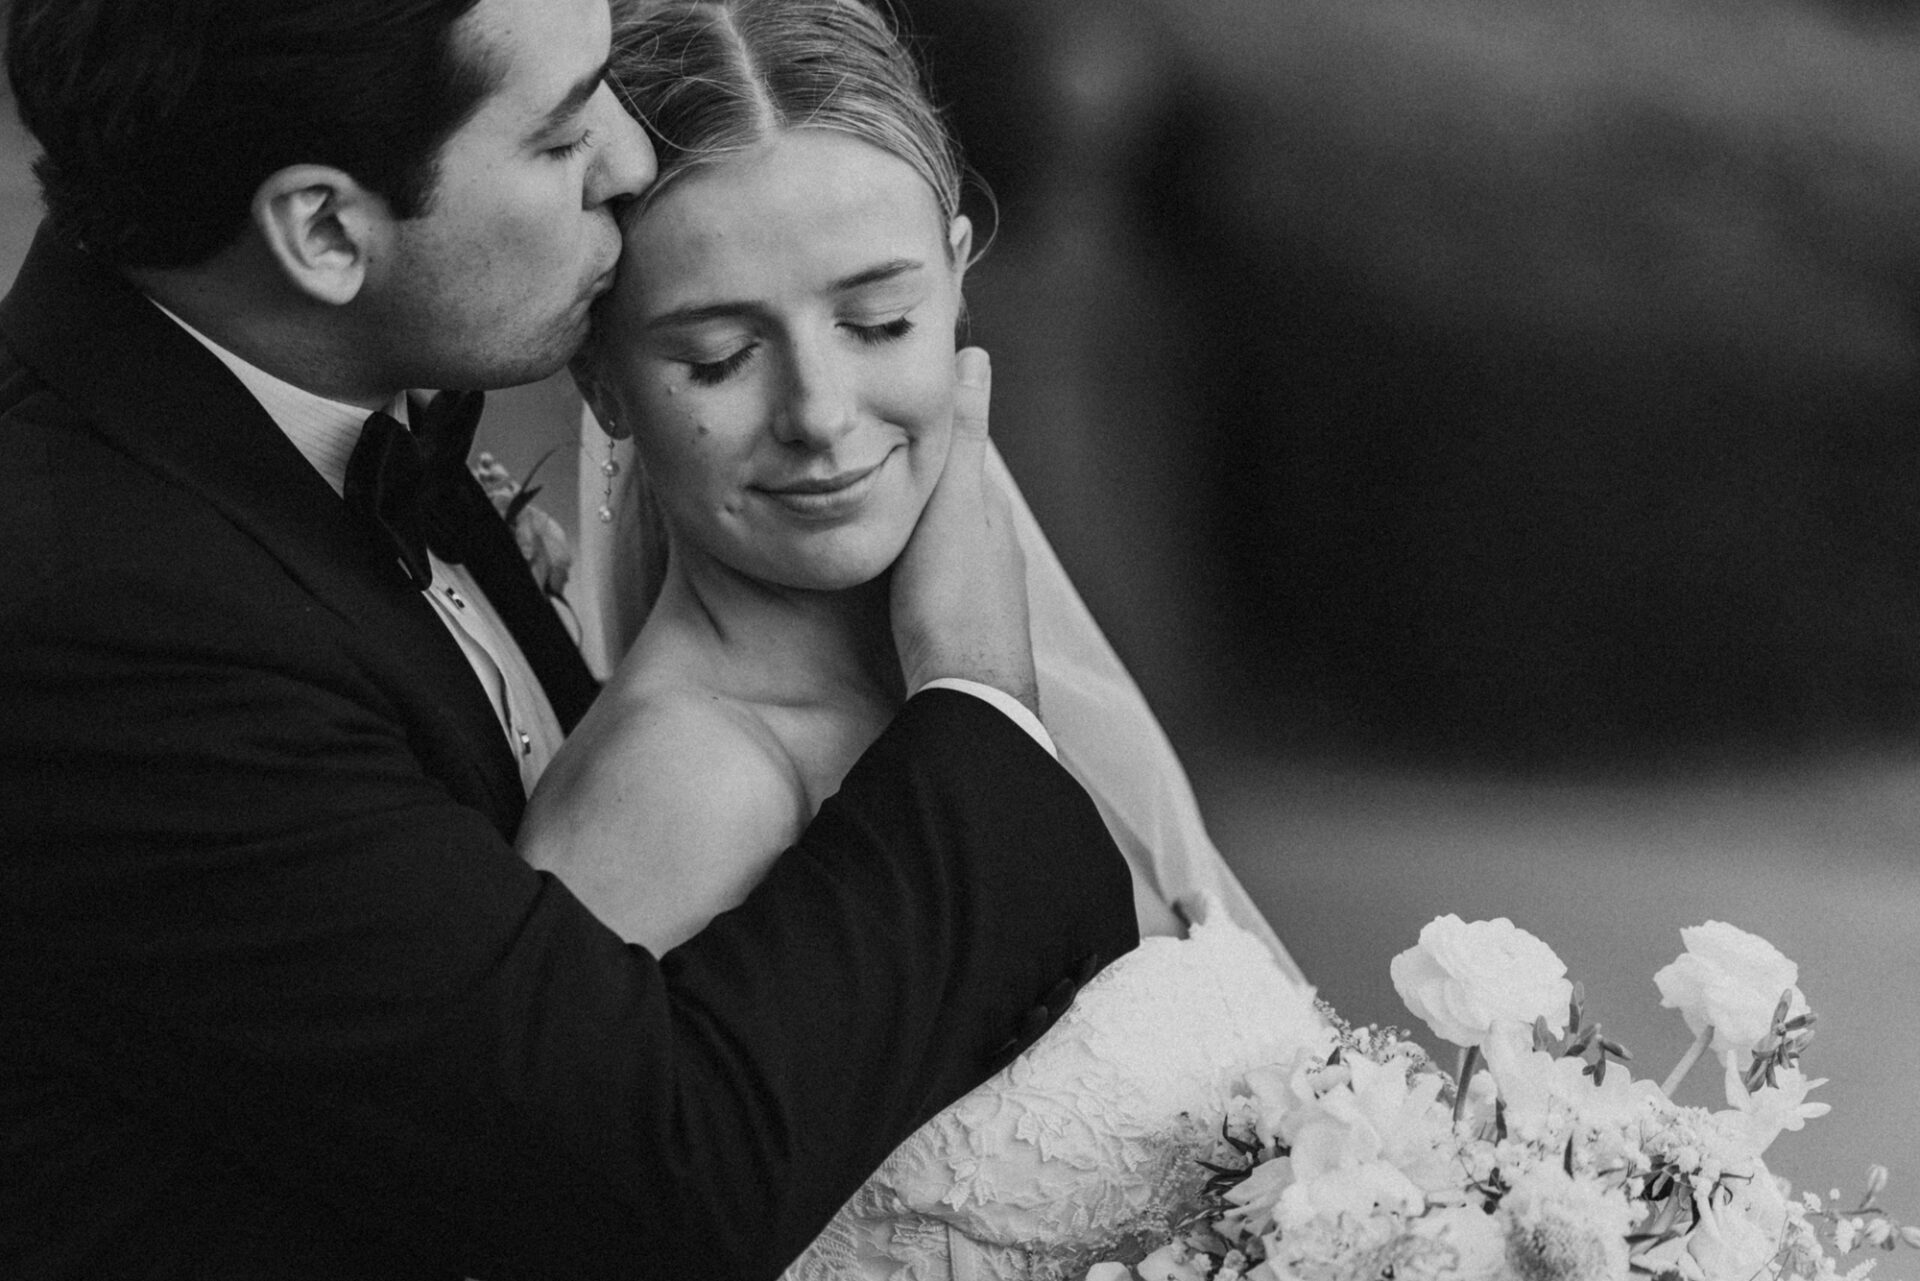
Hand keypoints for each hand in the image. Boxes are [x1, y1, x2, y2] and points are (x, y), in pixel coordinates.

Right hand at [891, 348, 1039, 713]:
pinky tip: (883, 565)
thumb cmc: (953, 601)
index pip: (957, 448)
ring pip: (939, 534)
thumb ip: (959, 439)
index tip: (888, 397)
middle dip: (912, 471)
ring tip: (863, 501)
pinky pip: (930, 570)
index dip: (924, 422)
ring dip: (909, 516)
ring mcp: (979, 586)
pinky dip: (907, 554)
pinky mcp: (958, 622)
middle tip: (861, 447)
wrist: (966, 698)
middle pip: (947, 492)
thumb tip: (973, 359)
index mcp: (988, 509)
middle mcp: (992, 544)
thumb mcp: (950, 506)